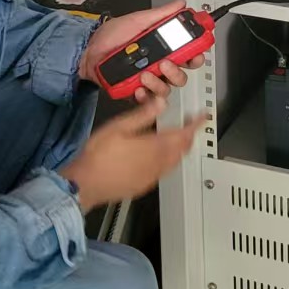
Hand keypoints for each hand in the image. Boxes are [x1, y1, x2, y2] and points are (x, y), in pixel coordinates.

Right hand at [63, 99, 209, 211]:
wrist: (85, 185)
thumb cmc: (98, 155)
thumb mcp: (119, 127)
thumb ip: (143, 115)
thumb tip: (161, 102)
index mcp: (154, 147)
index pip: (184, 134)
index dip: (196, 124)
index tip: (203, 117)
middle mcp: (158, 163)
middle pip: (183, 149)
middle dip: (190, 136)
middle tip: (190, 124)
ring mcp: (152, 177)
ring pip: (176, 162)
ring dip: (181, 149)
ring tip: (178, 137)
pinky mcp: (144, 186)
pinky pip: (165, 171)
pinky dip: (170, 160)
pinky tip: (160, 156)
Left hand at [79, 0, 206, 102]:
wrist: (88, 52)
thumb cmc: (110, 36)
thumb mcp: (138, 20)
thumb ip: (161, 14)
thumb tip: (179, 5)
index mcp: (163, 48)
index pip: (188, 54)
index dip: (196, 55)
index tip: (196, 53)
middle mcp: (158, 65)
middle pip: (181, 76)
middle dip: (177, 72)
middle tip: (165, 63)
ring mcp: (148, 80)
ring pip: (166, 89)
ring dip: (158, 83)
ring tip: (144, 74)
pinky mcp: (136, 91)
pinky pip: (147, 100)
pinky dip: (144, 95)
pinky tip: (138, 87)